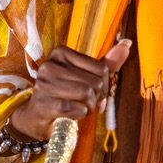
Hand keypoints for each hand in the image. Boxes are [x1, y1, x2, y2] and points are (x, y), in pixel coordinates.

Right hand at [10, 39, 132, 140]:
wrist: (37, 117)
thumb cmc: (64, 95)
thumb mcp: (84, 76)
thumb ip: (106, 63)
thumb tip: (126, 45)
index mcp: (61, 53)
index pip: (101, 68)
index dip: (103, 85)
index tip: (92, 91)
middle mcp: (50, 65)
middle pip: (95, 83)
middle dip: (95, 98)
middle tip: (83, 103)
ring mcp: (45, 84)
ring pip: (87, 95)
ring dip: (88, 107)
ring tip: (77, 108)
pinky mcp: (44, 103)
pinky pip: (77, 108)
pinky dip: (79, 115)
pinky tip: (70, 114)